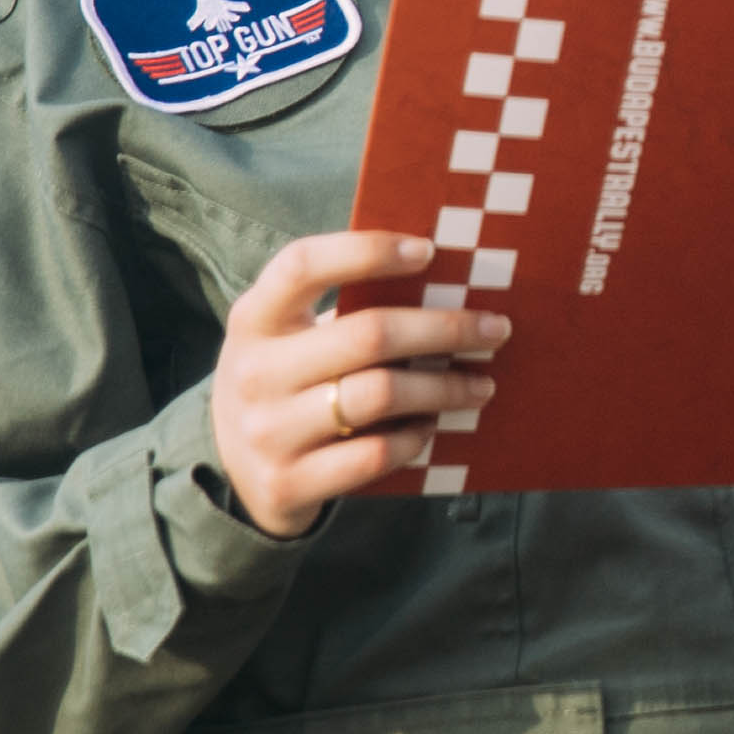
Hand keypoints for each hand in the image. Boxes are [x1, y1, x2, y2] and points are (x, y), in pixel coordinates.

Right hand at [210, 232, 505, 537]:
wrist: (237, 474)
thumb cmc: (288, 384)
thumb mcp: (289, 339)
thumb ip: (344, 312)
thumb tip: (447, 286)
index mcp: (254, 319)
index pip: (303, 265)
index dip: (367, 251)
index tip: (429, 251)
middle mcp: (254, 371)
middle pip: (369, 334)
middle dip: (446, 329)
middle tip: (496, 330)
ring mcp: (268, 431)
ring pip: (381, 395)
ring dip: (445, 388)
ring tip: (481, 385)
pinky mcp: (289, 483)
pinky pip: (376, 453)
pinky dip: (416, 438)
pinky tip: (432, 426)